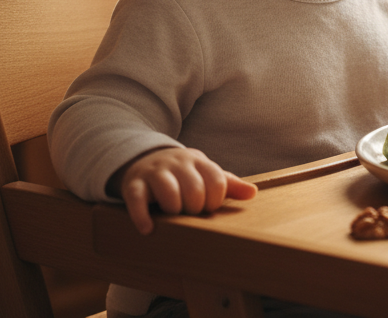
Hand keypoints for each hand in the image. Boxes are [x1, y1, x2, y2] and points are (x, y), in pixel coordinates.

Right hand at [112, 146, 257, 234]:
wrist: (145, 158)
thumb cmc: (182, 174)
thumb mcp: (204, 174)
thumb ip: (228, 184)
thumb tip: (253, 193)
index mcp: (199, 161)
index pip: (217, 181)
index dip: (215, 201)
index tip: (208, 208)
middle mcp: (178, 164)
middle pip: (195, 189)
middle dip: (195, 208)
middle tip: (190, 213)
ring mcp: (155, 172)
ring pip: (168, 192)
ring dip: (173, 210)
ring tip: (173, 217)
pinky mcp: (134, 184)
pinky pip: (136, 200)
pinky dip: (142, 216)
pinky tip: (148, 229)